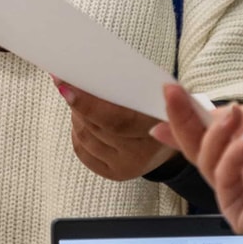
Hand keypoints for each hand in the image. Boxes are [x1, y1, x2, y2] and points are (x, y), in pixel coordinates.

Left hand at [57, 78, 173, 181]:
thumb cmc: (160, 105)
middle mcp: (140, 154)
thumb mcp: (155, 90)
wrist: (177, 137)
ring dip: (76, 115)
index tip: (65, 86)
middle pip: (95, 127)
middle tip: (66, 82)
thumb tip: (89, 70)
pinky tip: (83, 120)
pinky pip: (82, 150)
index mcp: (156, 128)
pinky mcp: (114, 173)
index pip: (116, 120)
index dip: (87, 103)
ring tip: (78, 100)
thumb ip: (128, 84)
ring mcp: (126, 166)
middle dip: (76, 102)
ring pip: (85, 136)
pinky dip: (78, 131)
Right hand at [154, 84, 242, 243]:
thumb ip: (234, 119)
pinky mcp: (235, 212)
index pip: (212, 134)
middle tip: (169, 95)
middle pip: (200, 146)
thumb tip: (206, 114)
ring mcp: (238, 192)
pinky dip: (234, 155)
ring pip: (206, 159)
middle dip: (183, 120)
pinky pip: (222, 177)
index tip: (167, 98)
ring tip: (235, 116)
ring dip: (218, 133)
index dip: (187, 118)